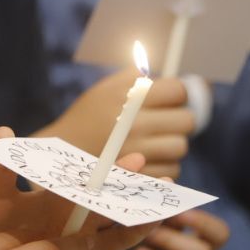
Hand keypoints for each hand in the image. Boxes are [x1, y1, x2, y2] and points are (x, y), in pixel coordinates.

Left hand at [0, 127, 155, 249]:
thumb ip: (2, 169)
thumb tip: (3, 129)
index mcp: (57, 199)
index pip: (91, 182)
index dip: (113, 171)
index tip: (136, 159)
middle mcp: (72, 224)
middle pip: (111, 210)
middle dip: (137, 199)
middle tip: (165, 187)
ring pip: (115, 241)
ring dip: (138, 231)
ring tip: (160, 220)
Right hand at [48, 70, 193, 179]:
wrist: (62, 153)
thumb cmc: (89, 117)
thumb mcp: (106, 88)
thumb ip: (135, 76)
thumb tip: (168, 72)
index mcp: (129, 98)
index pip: (178, 90)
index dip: (178, 93)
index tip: (170, 98)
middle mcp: (134, 124)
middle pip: (187, 120)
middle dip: (179, 119)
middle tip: (166, 120)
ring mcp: (137, 153)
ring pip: (180, 147)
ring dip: (172, 143)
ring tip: (154, 140)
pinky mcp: (139, 177)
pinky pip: (171, 171)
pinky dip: (164, 165)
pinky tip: (147, 158)